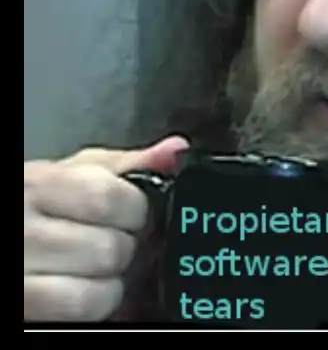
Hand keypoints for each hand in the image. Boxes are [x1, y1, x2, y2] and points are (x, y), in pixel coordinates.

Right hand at [24, 135, 188, 320]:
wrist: (1, 250)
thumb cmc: (36, 210)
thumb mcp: (73, 176)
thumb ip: (125, 166)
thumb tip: (174, 152)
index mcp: (37, 187)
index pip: (108, 199)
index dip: (133, 211)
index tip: (129, 215)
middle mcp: (23, 230)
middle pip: (111, 248)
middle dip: (122, 250)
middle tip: (107, 244)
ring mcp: (21, 273)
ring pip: (100, 289)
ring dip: (108, 284)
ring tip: (92, 269)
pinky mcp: (25, 308)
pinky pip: (81, 311)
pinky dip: (93, 305)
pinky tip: (80, 290)